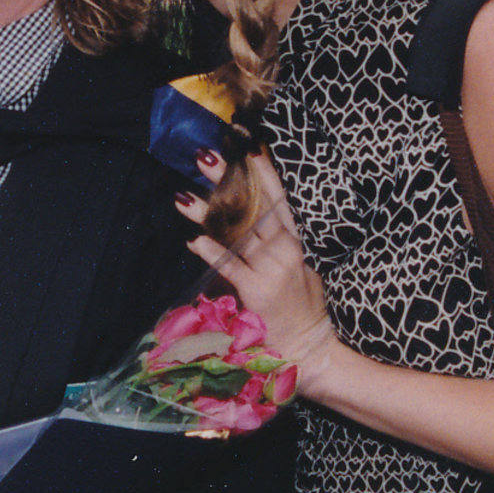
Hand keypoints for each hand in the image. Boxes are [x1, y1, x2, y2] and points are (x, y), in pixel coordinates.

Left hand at [177, 152, 339, 393]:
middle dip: (228, 180)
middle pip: (252, 207)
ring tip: (182, 196)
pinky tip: (194, 239)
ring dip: (208, 213)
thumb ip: (279, 241)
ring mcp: (271, 270)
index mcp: (297, 241)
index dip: (261, 171)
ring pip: (236, 233)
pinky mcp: (257, 292)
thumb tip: (254, 215)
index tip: (243, 146)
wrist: (311, 346)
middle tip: (203, 155)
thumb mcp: (300, 266)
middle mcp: (285, 250)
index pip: (277, 198)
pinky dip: (213, 252)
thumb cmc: (303, 306)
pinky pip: (231, 268)